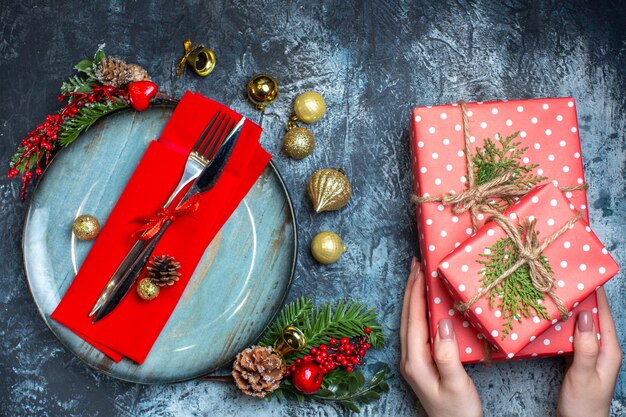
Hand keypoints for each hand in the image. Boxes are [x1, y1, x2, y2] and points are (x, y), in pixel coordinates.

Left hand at [400, 257, 482, 416]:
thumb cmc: (458, 413)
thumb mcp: (456, 384)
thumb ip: (447, 354)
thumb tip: (442, 323)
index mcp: (415, 361)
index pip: (414, 319)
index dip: (416, 292)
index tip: (420, 269)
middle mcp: (410, 359)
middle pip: (407, 316)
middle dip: (411, 288)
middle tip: (416, 263)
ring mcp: (414, 361)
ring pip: (410, 321)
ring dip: (414, 297)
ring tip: (418, 276)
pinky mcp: (421, 363)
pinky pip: (417, 329)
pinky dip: (420, 311)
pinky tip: (427, 304)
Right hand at [557, 288, 622, 416]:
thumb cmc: (584, 404)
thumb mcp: (583, 374)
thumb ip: (586, 346)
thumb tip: (586, 316)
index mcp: (610, 350)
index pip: (604, 314)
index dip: (596, 294)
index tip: (584, 274)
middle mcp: (602, 349)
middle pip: (593, 317)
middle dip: (581, 298)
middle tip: (563, 281)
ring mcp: (590, 354)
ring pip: (580, 326)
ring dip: (569, 312)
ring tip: (555, 296)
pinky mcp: (578, 360)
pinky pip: (571, 337)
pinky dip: (562, 326)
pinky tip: (551, 321)